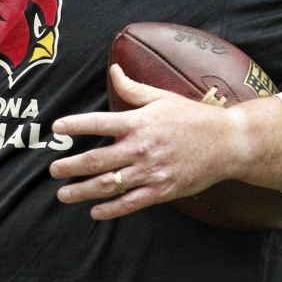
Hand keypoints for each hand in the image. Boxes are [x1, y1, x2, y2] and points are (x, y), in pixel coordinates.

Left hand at [48, 64, 276, 220]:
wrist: (228, 143)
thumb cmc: (193, 118)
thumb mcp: (162, 98)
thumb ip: (133, 89)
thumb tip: (113, 70)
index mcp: (141, 122)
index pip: (100, 122)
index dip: (76, 125)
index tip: (56, 129)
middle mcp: (142, 147)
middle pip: (98, 159)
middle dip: (71, 165)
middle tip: (52, 169)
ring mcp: (152, 171)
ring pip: (109, 184)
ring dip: (82, 191)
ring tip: (63, 194)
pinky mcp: (162, 190)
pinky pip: (130, 202)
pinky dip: (110, 209)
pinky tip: (94, 210)